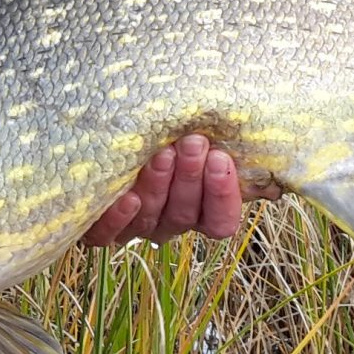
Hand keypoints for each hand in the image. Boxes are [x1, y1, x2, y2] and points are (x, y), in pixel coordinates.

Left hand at [81, 134, 278, 246]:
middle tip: (194, 143)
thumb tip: (256, 119)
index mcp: (196, 209)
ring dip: (159, 186)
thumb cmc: (154, 128)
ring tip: (162, 153)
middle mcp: (166, 222)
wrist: (98, 132)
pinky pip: (107, 234)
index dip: (223, 196)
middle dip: (192, 178)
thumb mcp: (188, 129)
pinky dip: (119, 218)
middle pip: (185, 215)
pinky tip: (128, 196)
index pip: (220, 222)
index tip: (221, 158)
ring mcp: (133, 227)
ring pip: (151, 218)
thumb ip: (216, 134)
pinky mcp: (97, 228)